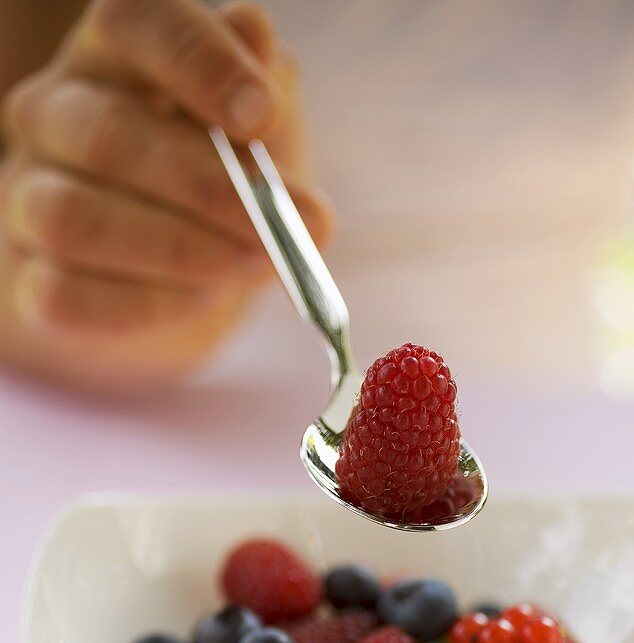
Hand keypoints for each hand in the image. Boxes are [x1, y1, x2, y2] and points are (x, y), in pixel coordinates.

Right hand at [0, 0, 332, 392]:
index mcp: (113, 56)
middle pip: (108, 136)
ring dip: (179, 250)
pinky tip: (202, 300)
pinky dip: (147, 304)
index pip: (134, 24)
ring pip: (77, 220)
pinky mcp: (33, 280)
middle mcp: (54, 115)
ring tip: (255, 266)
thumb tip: (267, 66)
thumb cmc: (218, 190)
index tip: (261, 115)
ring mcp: (31, 197)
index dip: (200, 64)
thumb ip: (264, 99)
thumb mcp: (257, 137)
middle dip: (208, 187)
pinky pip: (69, 294)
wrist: (173, 281)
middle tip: (284, 225)